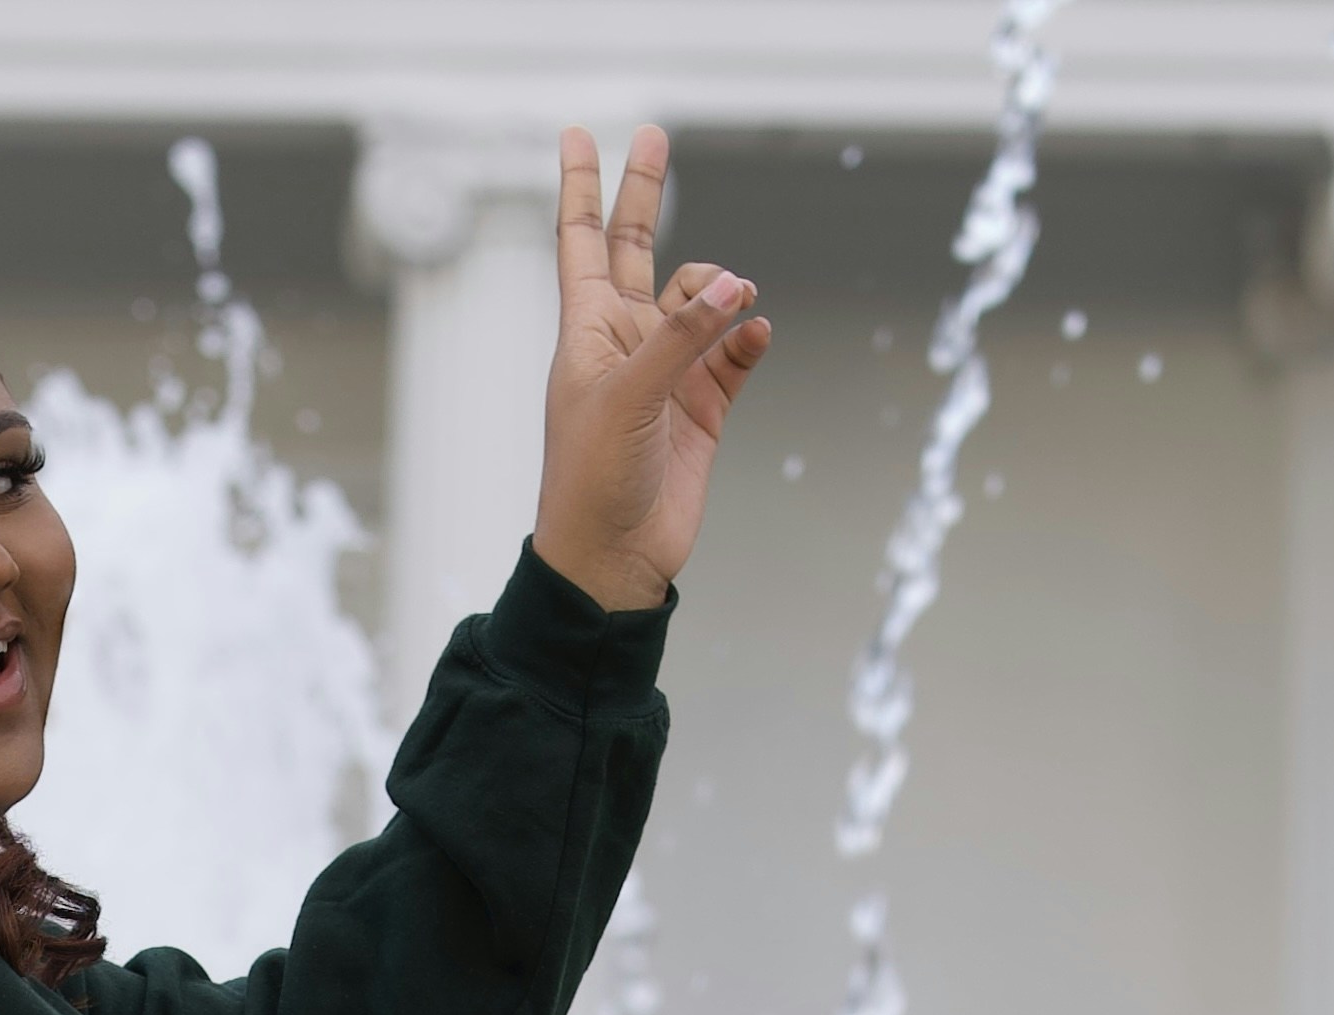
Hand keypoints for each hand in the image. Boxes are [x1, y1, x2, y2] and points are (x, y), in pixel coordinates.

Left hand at [531, 125, 769, 615]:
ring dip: (722, 290)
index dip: (580, 186)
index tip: (578, 135)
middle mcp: (627, 341)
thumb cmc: (593, 480)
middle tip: (656, 137)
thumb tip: (737, 285)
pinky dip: (748, 336)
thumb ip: (683, 335)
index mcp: (588, 329)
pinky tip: (756, 331)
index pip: (581, 240)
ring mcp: (667, 372)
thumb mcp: (627, 395)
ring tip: (739, 299)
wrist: (614, 560)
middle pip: (639, 248)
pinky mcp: (704, 407)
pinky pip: (735, 351)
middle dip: (647, 194)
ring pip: (702, 300)